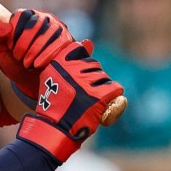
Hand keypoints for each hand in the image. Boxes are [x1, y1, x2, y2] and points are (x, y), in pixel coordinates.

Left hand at [0, 9, 74, 91]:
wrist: (31, 80)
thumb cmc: (15, 62)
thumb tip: (6, 26)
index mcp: (25, 16)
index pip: (21, 16)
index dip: (13, 33)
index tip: (9, 47)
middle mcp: (42, 17)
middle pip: (34, 24)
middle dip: (23, 44)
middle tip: (18, 58)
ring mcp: (56, 27)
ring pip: (47, 33)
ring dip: (34, 51)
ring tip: (27, 64)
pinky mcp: (66, 39)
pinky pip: (59, 43)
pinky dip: (46, 55)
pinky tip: (38, 65)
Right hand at [18, 39, 125, 160]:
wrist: (56, 128)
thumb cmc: (55, 102)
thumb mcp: (55, 76)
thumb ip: (71, 58)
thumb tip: (89, 41)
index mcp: (59, 62)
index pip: (79, 50)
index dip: (79, 65)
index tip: (72, 79)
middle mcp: (73, 69)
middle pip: (93, 65)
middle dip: (91, 78)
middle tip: (81, 94)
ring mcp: (86, 82)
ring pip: (103, 77)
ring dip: (100, 88)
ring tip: (89, 100)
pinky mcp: (98, 95)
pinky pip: (114, 88)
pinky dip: (113, 95)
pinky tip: (104, 102)